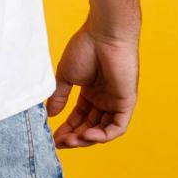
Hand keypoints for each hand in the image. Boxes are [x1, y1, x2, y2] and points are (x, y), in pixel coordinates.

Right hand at [46, 18, 138, 147]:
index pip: (79, 117)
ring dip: (87, 139)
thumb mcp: (66, 76)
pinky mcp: (127, 102)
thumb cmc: (85, 48)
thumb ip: (60, 96)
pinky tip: (87, 135)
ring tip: (72, 140)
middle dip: (75, 137)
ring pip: (103, 131)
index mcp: (91, 92)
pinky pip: (117, 127)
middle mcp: (105, 99)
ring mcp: (116, 101)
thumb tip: (50, 114)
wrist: (103, 35)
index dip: (67, 129)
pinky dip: (103, 135)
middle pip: (90, 127)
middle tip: (61, 142)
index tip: (54, 138)